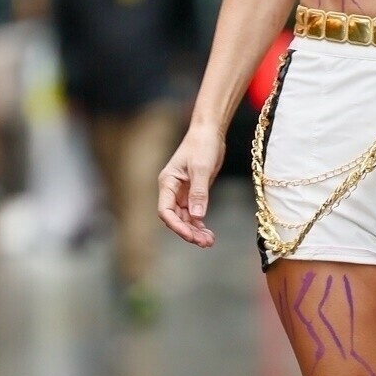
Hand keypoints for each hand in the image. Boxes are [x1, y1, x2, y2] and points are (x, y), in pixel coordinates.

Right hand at [158, 122, 224, 248]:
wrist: (209, 132)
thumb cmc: (202, 145)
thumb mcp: (202, 168)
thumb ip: (199, 192)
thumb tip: (196, 216)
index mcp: (167, 183)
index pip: (165, 211)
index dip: (176, 226)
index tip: (191, 235)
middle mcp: (172, 190)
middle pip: (175, 218)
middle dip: (188, 232)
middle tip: (205, 243)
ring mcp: (182, 192)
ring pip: (185, 218)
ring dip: (195, 231)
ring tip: (209, 241)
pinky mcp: (193, 193)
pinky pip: (193, 213)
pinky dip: (199, 224)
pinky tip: (208, 232)